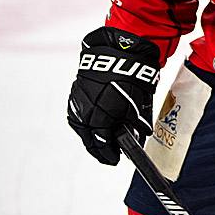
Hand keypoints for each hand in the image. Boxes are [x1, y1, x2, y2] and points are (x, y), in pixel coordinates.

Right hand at [67, 26, 160, 164]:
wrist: (117, 54)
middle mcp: (85, 115)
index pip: (103, 146)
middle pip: (91, 140)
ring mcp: (78, 106)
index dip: (110, 155)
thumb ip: (137, 124)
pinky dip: (88, 124)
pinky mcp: (75, 96)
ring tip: (103, 142)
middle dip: (101, 150)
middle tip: (109, 155)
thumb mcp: (139, 104)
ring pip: (83, 130)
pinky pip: (80, 117)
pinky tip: (96, 125)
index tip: (116, 160)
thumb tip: (139, 137)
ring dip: (93, 137)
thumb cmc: (132, 79)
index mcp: (100, 120)